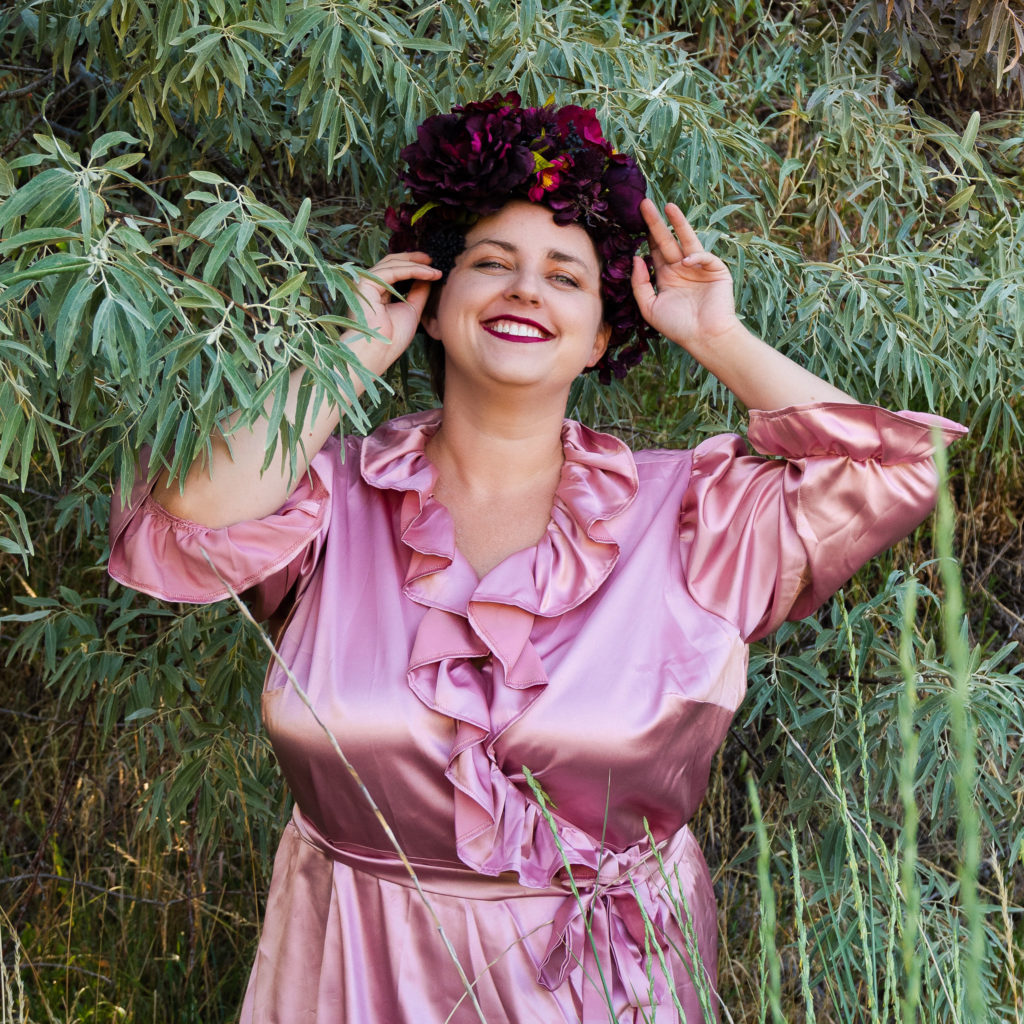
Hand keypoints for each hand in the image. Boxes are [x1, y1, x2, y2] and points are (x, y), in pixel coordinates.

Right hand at [348, 251, 441, 363]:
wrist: (379, 352)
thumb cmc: (392, 338)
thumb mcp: (411, 310)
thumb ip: (418, 292)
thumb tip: (429, 276)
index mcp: (377, 292)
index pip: (395, 271)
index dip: (414, 266)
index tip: (433, 268)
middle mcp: (369, 285)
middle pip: (392, 263)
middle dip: (415, 260)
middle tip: (434, 260)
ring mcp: (366, 283)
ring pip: (393, 264)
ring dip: (417, 265)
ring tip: (436, 270)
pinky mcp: (366, 283)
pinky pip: (393, 271)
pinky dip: (413, 270)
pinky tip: (429, 274)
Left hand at [631, 200, 740, 352]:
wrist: (704, 338)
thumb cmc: (677, 327)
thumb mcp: (649, 307)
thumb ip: (639, 284)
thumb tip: (636, 258)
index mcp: (666, 277)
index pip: (654, 251)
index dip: (645, 236)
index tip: (633, 221)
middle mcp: (681, 269)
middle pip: (666, 241)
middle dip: (655, 223)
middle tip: (643, 204)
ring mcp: (699, 268)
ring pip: (686, 240)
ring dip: (678, 223)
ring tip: (668, 206)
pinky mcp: (716, 270)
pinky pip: (704, 257)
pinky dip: (696, 257)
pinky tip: (686, 262)